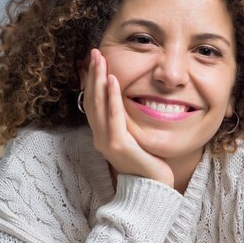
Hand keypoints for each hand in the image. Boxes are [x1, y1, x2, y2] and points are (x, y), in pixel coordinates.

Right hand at [81, 49, 173, 187]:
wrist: (152, 190)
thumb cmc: (147, 166)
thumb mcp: (135, 140)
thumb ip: (128, 125)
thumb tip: (131, 107)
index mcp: (103, 135)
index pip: (93, 103)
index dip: (92, 81)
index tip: (95, 62)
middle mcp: (100, 137)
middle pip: (91, 100)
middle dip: (93, 74)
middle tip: (94, 52)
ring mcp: (106, 141)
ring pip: (98, 104)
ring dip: (99, 79)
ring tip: (100, 59)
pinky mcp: (118, 144)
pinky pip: (113, 116)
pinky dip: (112, 97)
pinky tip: (113, 80)